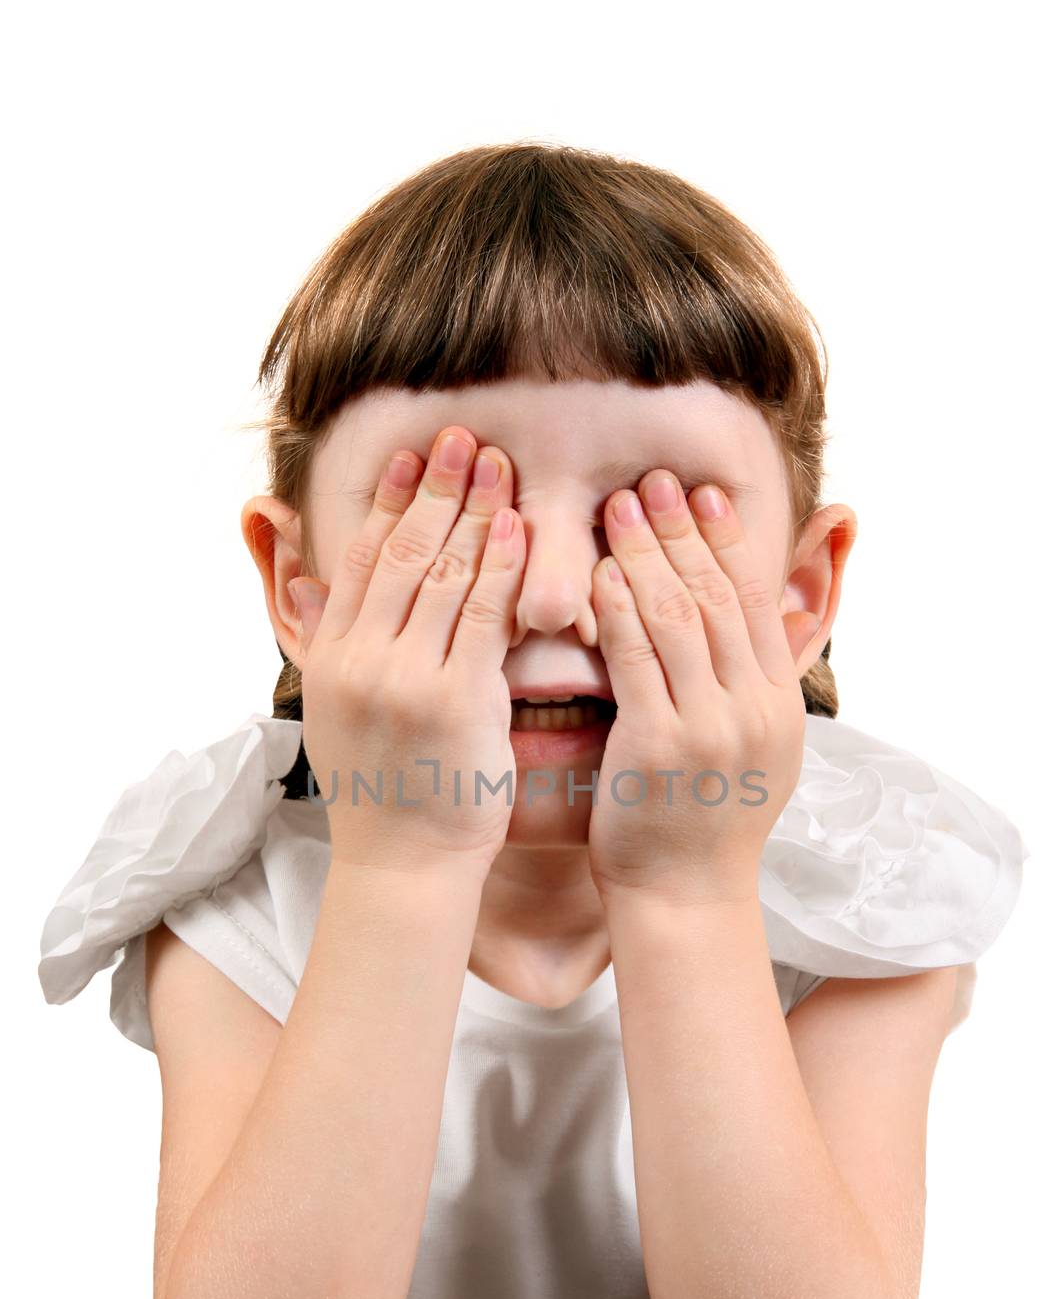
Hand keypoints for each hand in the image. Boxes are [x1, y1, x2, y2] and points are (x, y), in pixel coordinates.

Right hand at [287, 427, 524, 877]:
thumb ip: (331, 642)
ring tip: (498, 464)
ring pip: (442, 574)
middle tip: (463, 436)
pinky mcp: (457, 700)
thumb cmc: (384, 789)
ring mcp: (406, 678)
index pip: (357, 559)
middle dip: (436, 489)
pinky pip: (483, 616)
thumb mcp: (336, 711)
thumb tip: (311, 585)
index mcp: (330, 659)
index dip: (389, 502)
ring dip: (473, 512)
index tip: (413, 455)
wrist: (403, 863)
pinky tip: (518, 528)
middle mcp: (361, 661)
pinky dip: (501, 567)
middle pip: (400, 552)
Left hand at [587, 474, 815, 905]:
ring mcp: (711, 727)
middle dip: (683, 531)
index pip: (755, 601)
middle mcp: (754, 708)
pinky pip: (637, 661)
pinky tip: (599, 574)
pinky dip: (618, 612)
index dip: (727, 541)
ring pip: (679, 617)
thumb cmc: (706, 821)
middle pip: (717, 596)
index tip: (704, 494)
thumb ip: (756, 682)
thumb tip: (755, 622)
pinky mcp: (660, 746)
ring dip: (647, 553)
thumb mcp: (757, 749)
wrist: (687, 897)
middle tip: (655, 480)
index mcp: (780, 704)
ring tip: (619, 507)